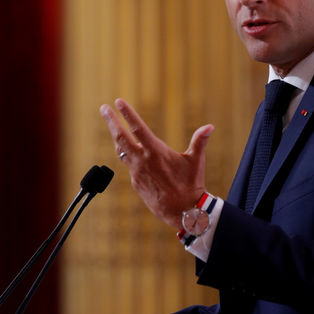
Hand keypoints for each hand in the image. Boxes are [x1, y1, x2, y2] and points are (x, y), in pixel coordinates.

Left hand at [100, 98, 213, 229]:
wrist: (183, 212)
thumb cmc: (191, 184)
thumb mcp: (196, 160)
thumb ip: (200, 141)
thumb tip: (210, 126)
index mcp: (156, 152)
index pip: (138, 128)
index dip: (127, 114)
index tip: (118, 102)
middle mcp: (143, 161)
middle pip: (121, 138)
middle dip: (111, 121)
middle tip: (103, 108)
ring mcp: (137, 173)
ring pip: (121, 151)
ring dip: (116, 137)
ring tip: (113, 126)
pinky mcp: (136, 183)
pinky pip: (129, 165)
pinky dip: (127, 155)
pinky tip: (129, 151)